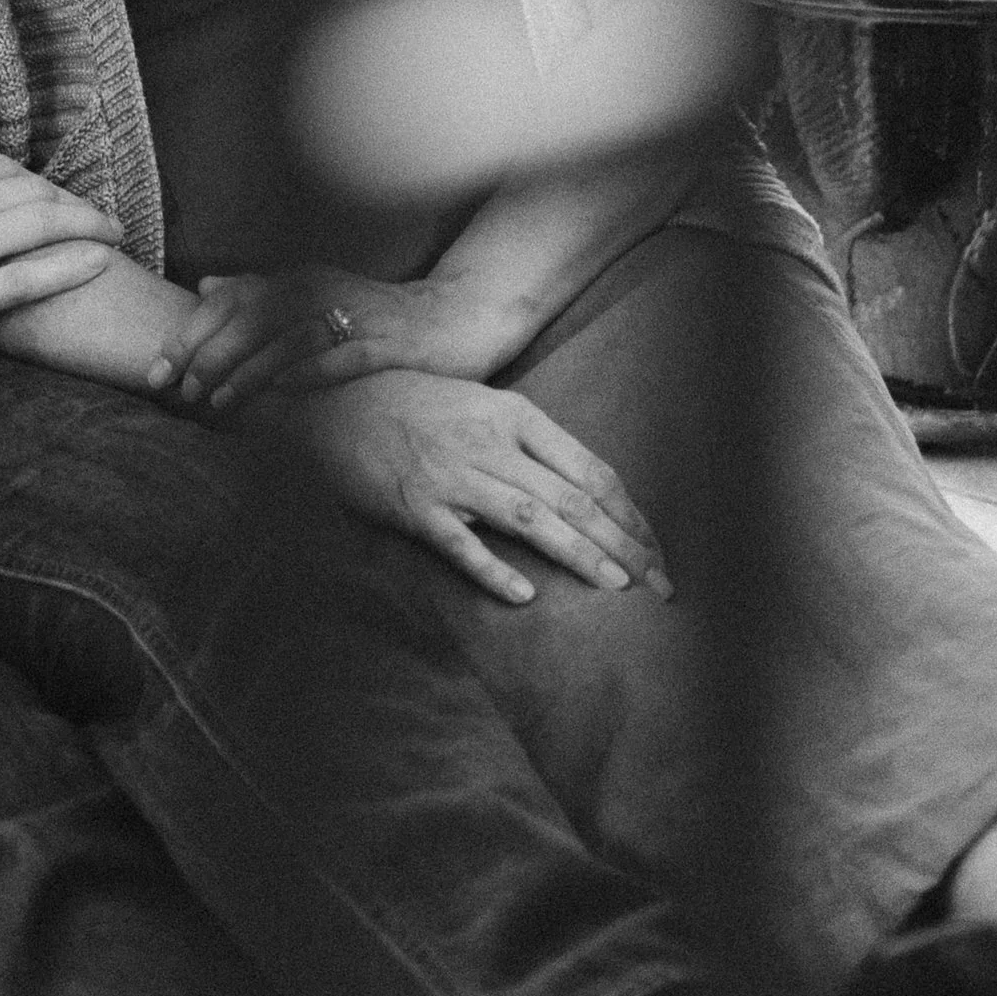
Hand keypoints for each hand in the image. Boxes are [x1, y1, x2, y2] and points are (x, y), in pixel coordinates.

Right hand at [0, 79, 120, 371]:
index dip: (34, 181)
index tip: (53, 194)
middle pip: (28, 192)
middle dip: (71, 202)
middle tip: (96, 217)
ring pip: (37, 226)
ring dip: (84, 227)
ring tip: (112, 234)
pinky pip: (27, 278)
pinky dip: (68, 266)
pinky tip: (97, 261)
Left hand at [153, 268, 521, 413]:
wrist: (457, 317)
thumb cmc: (378, 314)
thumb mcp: (317, 294)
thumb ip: (261, 291)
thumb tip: (205, 286)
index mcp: (300, 278)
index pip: (229, 300)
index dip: (188, 334)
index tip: (156, 369)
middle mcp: (321, 290)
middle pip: (249, 318)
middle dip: (206, 355)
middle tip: (175, 391)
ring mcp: (353, 317)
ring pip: (287, 340)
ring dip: (247, 371)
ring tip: (215, 401)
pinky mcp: (383, 345)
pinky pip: (337, 359)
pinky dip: (304, 376)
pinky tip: (277, 396)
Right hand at [283, 371, 673, 608]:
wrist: (336, 398)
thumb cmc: (415, 403)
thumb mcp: (482, 405)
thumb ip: (530, 442)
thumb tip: (583, 488)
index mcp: (516, 416)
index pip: (592, 470)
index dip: (631, 515)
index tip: (658, 551)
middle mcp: (492, 443)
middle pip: (573, 499)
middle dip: (624, 546)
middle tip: (660, 587)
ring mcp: (453, 474)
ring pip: (531, 518)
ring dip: (578, 555)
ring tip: (616, 588)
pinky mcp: (416, 504)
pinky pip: (460, 543)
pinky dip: (492, 569)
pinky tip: (522, 597)